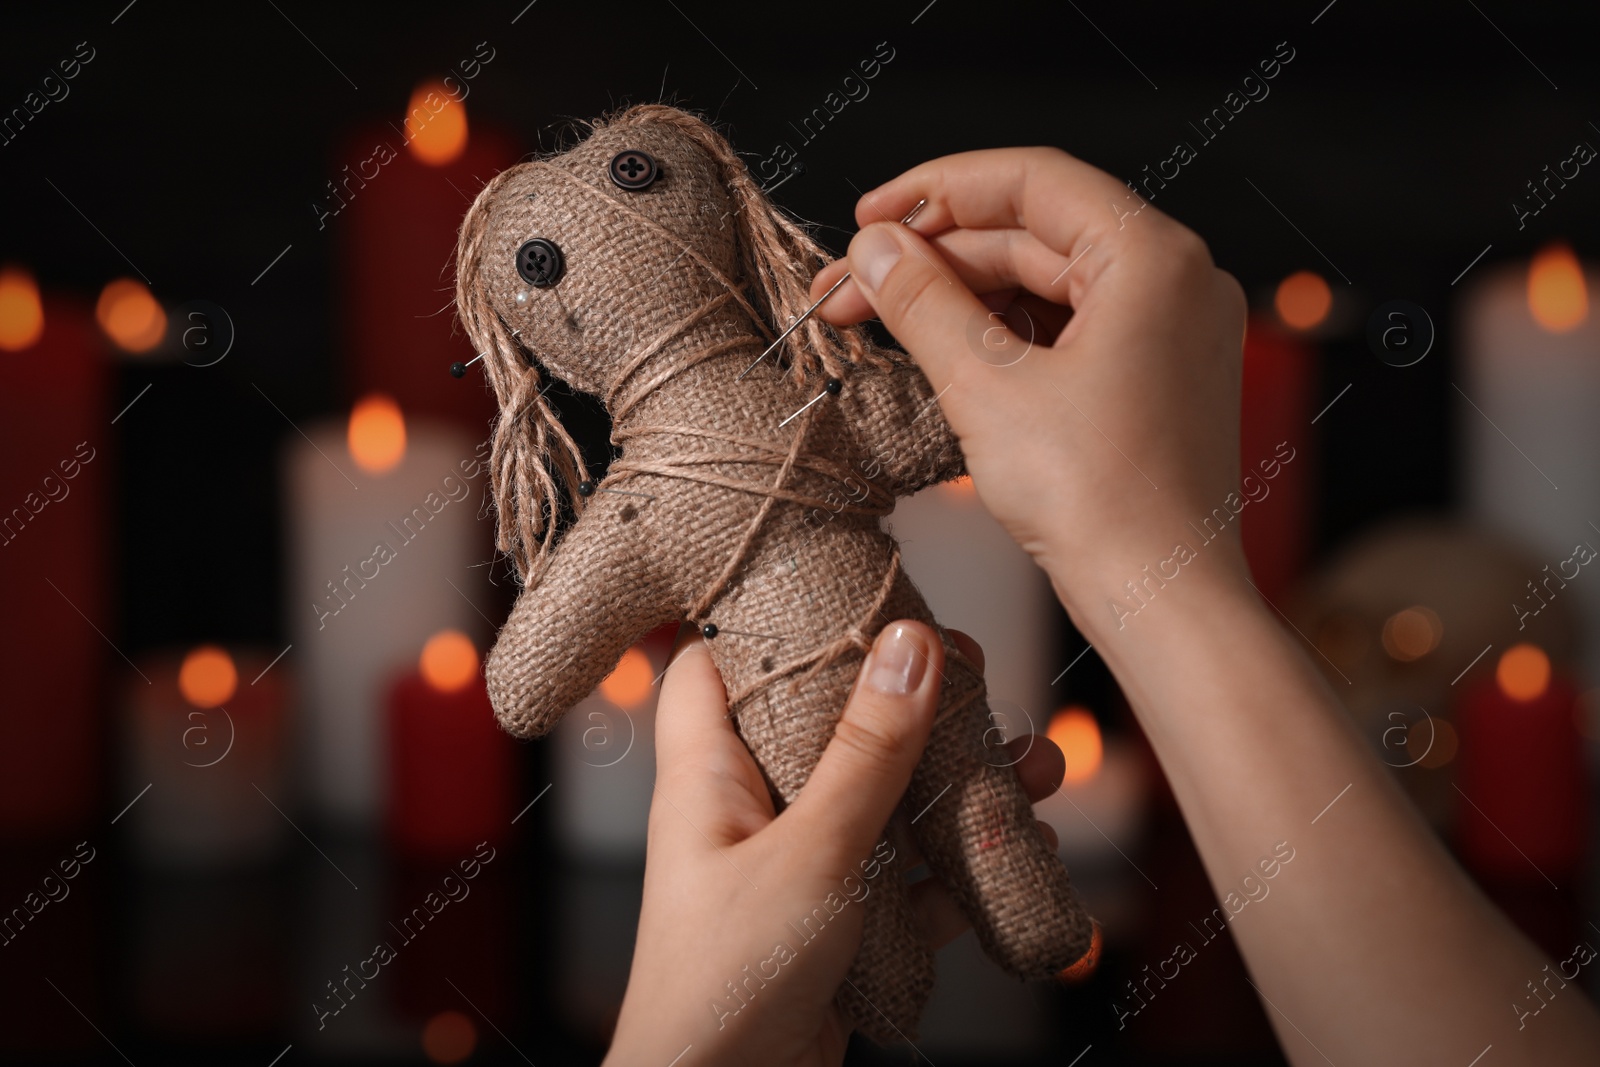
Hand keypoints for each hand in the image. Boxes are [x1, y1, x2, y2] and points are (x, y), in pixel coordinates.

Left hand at [604, 623, 1069, 1065]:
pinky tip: (1019, 841)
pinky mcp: (834, 925)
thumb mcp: (810, 854)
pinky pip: (902, 877)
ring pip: (878, 802)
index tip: (849, 586)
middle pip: (825, 725)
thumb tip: (907, 646)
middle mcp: (746, 811)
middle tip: (978, 672)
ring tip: (1034, 761)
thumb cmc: (729, 980)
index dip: (773, 617)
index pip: (718, 662)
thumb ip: (864, 754)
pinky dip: (955, 862)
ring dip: (952, 783)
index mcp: (708, 774)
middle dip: (904, 700)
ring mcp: (793, 868)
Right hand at [815, 148, 1251, 639]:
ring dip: (961, 299)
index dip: (936, 190)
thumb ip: (922, 303)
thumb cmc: (1100, 502)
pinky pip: (1068, 330)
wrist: (1162, 600)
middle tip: (850, 288)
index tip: (868, 218)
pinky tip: (940, 353)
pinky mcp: (1155, 378)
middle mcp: (1175, 281)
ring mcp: (1171, 332)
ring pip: (1046, 284)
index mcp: (1153, 258)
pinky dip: (1002, 336)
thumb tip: (875, 249)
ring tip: (880, 322)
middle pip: (1034, 234)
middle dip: (935, 258)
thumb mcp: (987, 389)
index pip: (1032, 179)